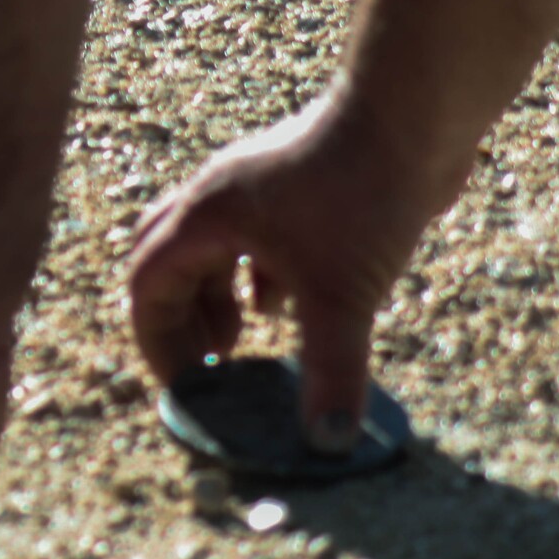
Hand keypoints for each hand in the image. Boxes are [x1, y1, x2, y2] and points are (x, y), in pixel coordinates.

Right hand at [126, 91, 452, 451]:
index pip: (147, 283)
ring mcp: (256, 187)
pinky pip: (252, 235)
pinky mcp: (295, 185)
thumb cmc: (362, 192)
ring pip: (209, 245)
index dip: (159, 341)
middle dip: (177, 317)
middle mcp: (218, 196)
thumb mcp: (340, 294)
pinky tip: (290, 303)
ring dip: (215, 294)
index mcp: (205, 216)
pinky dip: (257, 274)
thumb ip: (331, 371)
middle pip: (163, 257)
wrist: (411, 116)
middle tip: (208, 364)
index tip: (192, 386)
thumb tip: (325, 442)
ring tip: (244, 339)